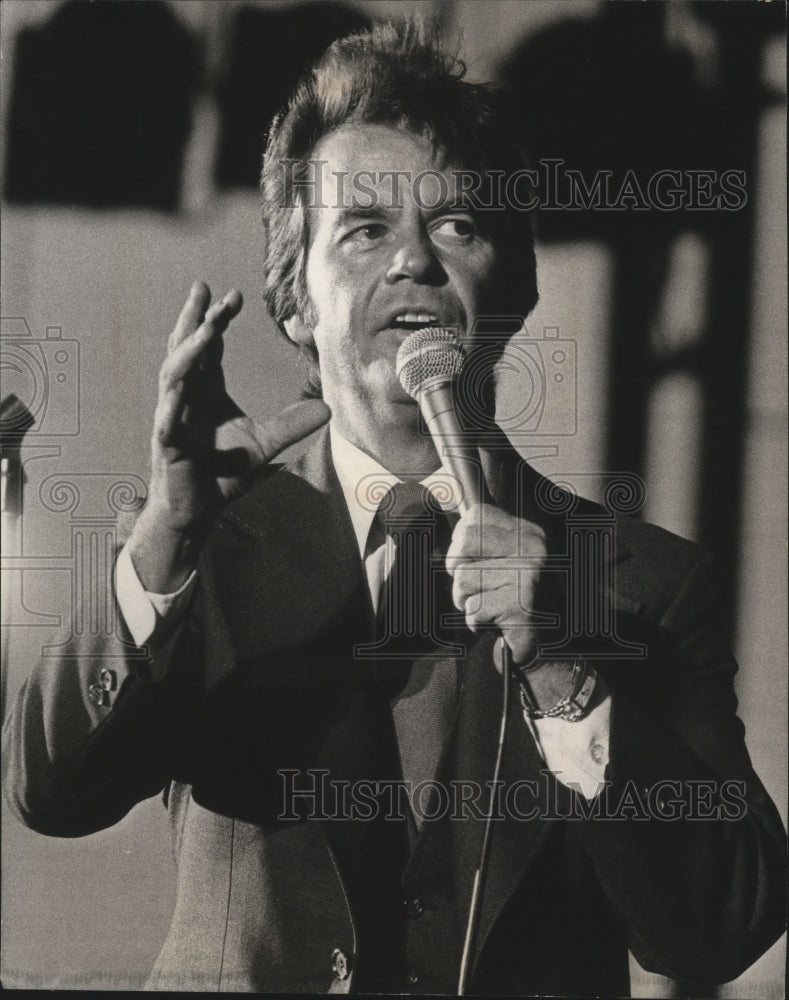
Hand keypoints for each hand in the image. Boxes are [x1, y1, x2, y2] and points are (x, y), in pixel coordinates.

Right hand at [131, 281, 329, 589]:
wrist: (197, 511)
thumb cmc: (222, 475)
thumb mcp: (265, 444)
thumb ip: (292, 424)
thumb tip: (328, 408)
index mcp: (205, 391)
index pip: (208, 347)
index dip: (217, 320)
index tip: (235, 295)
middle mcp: (185, 398)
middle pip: (185, 348)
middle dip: (195, 319)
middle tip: (205, 289)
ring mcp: (173, 418)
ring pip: (173, 375)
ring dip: (187, 350)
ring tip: (204, 327)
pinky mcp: (168, 445)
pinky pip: (167, 419)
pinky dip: (172, 402)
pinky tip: (179, 386)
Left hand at [445, 503, 546, 664]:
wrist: (546, 644)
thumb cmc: (513, 600)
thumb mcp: (501, 560)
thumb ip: (480, 539)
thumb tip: (450, 509)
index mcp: (528, 532)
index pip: (475, 516)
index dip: (462, 544)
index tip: (475, 563)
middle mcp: (533, 548)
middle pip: (463, 543)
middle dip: (459, 572)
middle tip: (480, 589)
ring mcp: (529, 575)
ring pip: (463, 579)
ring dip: (466, 601)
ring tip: (490, 606)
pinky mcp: (521, 604)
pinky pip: (472, 609)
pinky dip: (476, 621)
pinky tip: (497, 622)